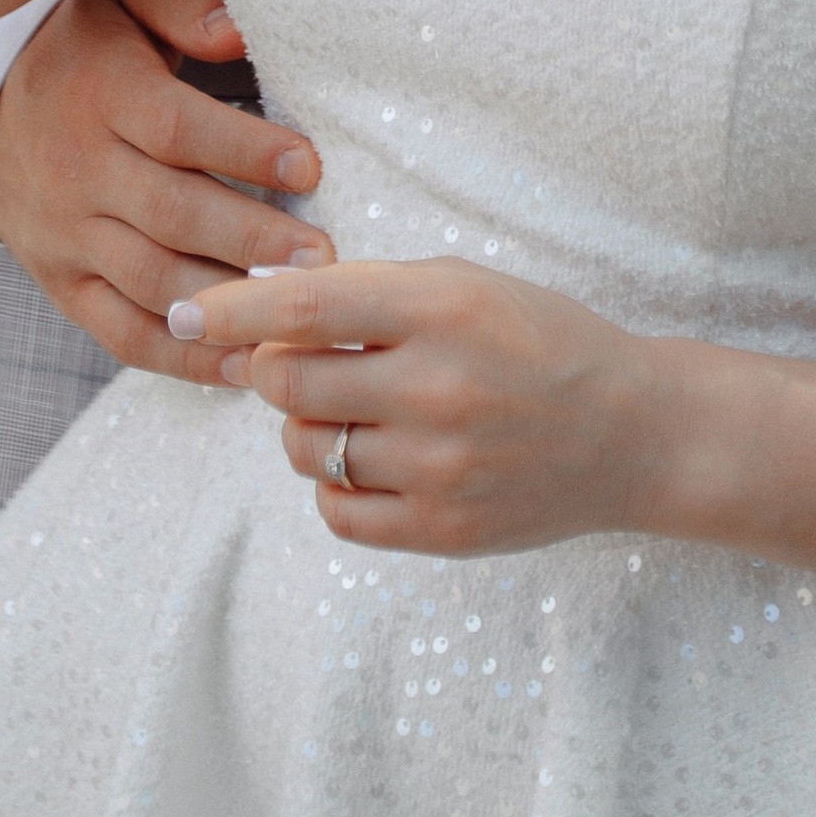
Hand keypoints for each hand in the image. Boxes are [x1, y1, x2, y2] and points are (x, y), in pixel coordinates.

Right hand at [0, 0, 335, 382]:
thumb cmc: (84, 45)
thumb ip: (185, 3)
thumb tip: (236, 33)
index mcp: (99, 93)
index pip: (174, 129)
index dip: (243, 150)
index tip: (309, 166)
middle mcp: (77, 170)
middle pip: (169, 214)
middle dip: (250, 240)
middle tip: (321, 255)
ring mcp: (65, 235)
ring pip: (149, 280)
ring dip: (224, 302)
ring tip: (293, 311)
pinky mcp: (62, 283)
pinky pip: (121, 331)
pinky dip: (180, 358)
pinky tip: (240, 364)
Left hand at [190, 257, 657, 556]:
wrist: (630, 432)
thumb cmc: (537, 340)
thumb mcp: (463, 284)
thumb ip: (367, 289)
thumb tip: (260, 305)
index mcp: (443, 310)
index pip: (308, 307)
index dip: (233, 310)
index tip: (185, 311)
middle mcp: (439, 388)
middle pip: (290, 385)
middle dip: (270, 370)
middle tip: (292, 362)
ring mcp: (441, 469)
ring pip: (308, 450)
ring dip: (307, 427)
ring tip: (351, 410)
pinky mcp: (444, 531)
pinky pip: (339, 513)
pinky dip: (336, 484)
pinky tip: (372, 458)